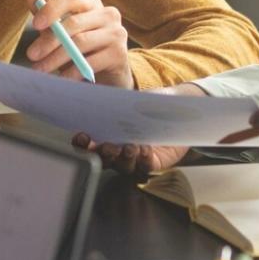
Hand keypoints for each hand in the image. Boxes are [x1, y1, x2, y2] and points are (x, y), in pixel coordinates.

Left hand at [25, 0, 132, 86]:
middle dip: (49, 40)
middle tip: (31, 55)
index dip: (51, 8)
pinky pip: (91, 62)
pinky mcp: (120, 54)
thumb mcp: (61, 32)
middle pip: (74, 22)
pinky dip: (72, 72)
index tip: (35, 24)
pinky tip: (60, 79)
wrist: (107, 77)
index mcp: (91, 3)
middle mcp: (108, 14)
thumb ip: (48, 13)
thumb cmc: (80, 50)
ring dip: (56, 58)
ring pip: (80, 43)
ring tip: (40, 70)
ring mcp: (117, 33)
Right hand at [71, 83, 205, 178]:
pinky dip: (143, 159)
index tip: (83, 136)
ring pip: (124, 166)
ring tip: (130, 146)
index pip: (90, 146)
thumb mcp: (128, 99)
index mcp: (107, 136)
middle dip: (104, 153)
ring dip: (124, 157)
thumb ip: (113, 100)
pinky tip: (144, 149)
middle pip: (105, 160)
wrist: (175, 109)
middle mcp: (119, 151)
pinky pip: (145, 166)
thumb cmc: (147, 104)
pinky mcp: (152, 162)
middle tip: (108, 145)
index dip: (83, 145)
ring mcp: (135, 159)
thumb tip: (96, 93)